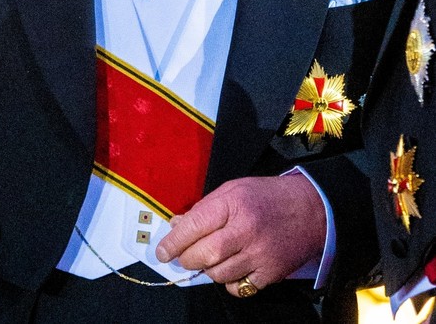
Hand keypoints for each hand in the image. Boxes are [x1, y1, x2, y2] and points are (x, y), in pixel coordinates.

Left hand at [154, 174, 325, 296]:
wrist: (313, 209)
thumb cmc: (268, 197)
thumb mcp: (233, 190)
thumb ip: (204, 209)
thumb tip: (176, 226)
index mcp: (233, 205)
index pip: (193, 226)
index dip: (173, 242)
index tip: (162, 252)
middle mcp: (246, 230)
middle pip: (204, 255)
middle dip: (187, 259)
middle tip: (183, 257)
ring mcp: (260, 254)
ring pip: (219, 274)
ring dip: (207, 270)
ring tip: (210, 259)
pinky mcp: (272, 272)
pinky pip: (239, 286)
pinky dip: (229, 282)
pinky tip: (230, 269)